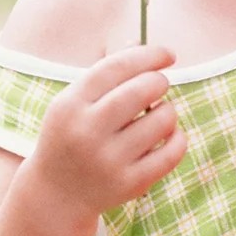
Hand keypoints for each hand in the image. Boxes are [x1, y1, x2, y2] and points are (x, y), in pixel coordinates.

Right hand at [30, 45, 186, 217]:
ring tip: (158, 115)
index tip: (168, 54)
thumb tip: (139, 41)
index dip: (147, 55)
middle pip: (141, 90)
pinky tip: (168, 135)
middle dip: (159, 81)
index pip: (115, 67)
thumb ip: (106, 72)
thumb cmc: (72, 135)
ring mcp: (108, 161)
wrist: (57, 194)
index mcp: (70, 105)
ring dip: (168, 110)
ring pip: (162, 120)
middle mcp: (87, 132)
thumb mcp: (76, 102)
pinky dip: (178, 137)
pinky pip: (172, 152)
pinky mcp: (130, 184)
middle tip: (160, 84)